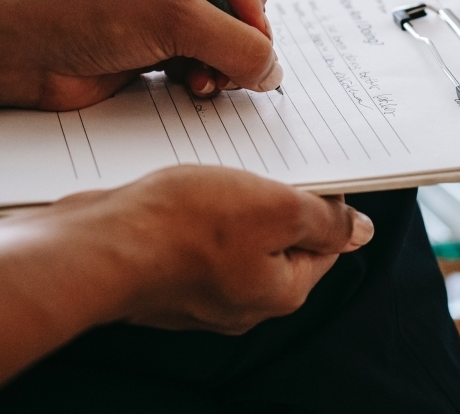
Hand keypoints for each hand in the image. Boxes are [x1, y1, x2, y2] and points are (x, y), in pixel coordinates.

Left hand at [0, 0, 284, 111]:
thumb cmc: (79, 10)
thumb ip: (237, 43)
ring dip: (224, 63)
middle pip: (251, 0)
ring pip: (234, 37)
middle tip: (219, 60)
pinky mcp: (162, 42)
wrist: (18, 51)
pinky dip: (207, 77)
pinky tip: (187, 86)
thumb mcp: (171, 16)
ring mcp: (173, 4)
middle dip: (240, 37)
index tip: (237, 19)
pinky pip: (211, 60)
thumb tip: (273, 72)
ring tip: (199, 79)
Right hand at [0, 165, 373, 404]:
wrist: (99, 245)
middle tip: (258, 160)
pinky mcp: (165, 275)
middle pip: (277, 240)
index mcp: (279, 290)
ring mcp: (199, 292)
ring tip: (215, 168)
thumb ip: (323, 220)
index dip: (323, 200)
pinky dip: (194, 212)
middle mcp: (242, 300)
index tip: (309, 166)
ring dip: (231, 201)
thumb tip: (360, 231)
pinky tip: (180, 188)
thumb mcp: (272, 208)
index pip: (324, 243)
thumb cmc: (182, 226)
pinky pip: (194, 238)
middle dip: (272, 198)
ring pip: (233, 236)